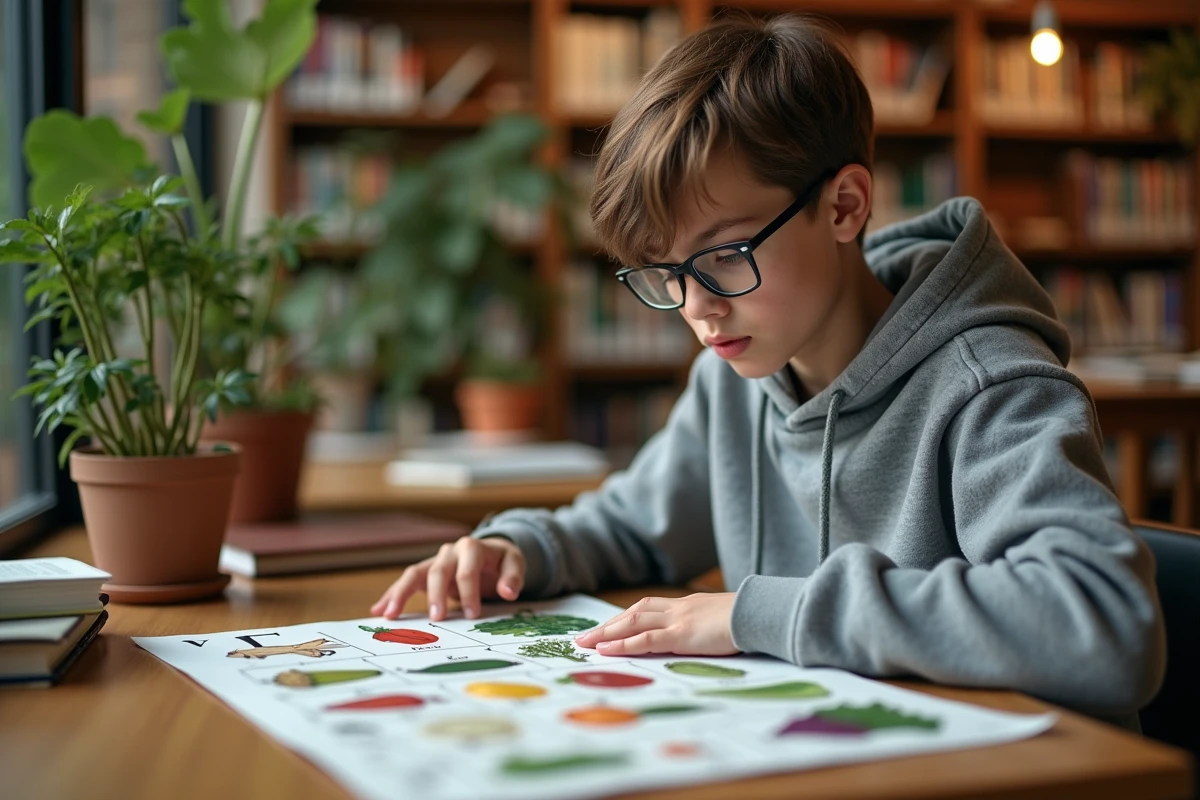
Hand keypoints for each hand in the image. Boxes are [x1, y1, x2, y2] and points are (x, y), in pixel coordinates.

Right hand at [369, 536, 524, 621]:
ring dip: (401, 593)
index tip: (472, 615)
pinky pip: (406, 582)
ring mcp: (435, 562)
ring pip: (414, 574)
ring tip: (389, 614)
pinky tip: (379, 610)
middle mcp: (450, 552)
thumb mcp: (514, 564)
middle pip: (438, 571)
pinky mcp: (425, 574)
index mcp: (472, 548)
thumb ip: (513, 577)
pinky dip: (393, 595)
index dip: (469, 592)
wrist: (490, 553)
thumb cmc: (501, 561)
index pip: (468, 570)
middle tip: (437, 619)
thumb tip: (508, 592)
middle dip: (437, 595)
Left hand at [574, 593, 739, 656]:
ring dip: (606, 633)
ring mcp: (679, 620)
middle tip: (584, 637)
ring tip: (585, 643)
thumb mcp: (724, 620)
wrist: (763, 612)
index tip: (608, 627)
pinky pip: (646, 639)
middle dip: (608, 625)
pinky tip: (606, 649)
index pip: (649, 609)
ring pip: (633, 623)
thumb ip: (708, 626)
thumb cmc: (750, 619)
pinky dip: (623, 644)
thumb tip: (704, 636)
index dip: (626, 618)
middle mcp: (678, 608)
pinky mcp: (682, 635)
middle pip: (634, 613)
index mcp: (688, 605)